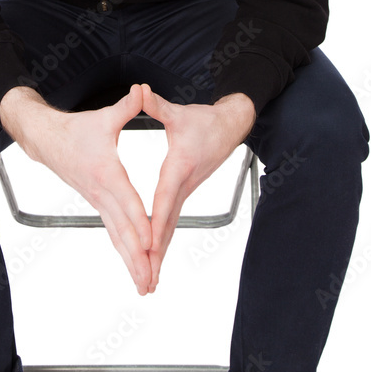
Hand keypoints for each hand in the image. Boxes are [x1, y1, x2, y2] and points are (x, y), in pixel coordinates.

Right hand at [12, 83, 153, 294]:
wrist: (46, 139)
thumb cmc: (76, 129)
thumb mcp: (104, 117)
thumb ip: (126, 107)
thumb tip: (141, 90)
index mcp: (106, 173)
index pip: (127, 201)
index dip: (139, 221)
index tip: (151, 242)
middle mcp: (102, 193)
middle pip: (122, 231)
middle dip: (137, 257)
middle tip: (150, 281)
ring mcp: (98, 202)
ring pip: (117, 237)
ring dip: (131, 262)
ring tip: (146, 285)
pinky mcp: (97, 204)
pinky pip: (113, 232)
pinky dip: (124, 250)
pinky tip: (134, 265)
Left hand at [139, 84, 255, 291]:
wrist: (231, 126)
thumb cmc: (204, 120)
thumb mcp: (178, 112)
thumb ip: (156, 105)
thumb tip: (139, 90)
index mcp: (180, 168)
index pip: (164, 199)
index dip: (155, 222)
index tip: (147, 245)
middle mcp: (184, 186)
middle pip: (168, 225)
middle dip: (157, 253)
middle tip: (147, 279)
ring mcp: (186, 193)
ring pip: (171, 228)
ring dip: (161, 255)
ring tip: (150, 281)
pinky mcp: (185, 194)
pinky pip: (172, 222)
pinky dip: (164, 242)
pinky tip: (156, 258)